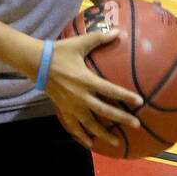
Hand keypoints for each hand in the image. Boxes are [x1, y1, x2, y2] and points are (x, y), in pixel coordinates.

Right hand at [43, 32, 141, 148]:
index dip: (126, 96)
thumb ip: (99, 38)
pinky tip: (90, 144)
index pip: (111, 90)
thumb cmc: (60, 52)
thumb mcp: (80, 43)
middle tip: (136, 125)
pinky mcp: (63, 110)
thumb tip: (118, 32)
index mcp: (87, 80)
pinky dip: (82, 136)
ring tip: (116, 142)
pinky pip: (74, 127)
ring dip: (104, 134)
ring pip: (90, 124)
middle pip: (105, 111)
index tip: (140, 101)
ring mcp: (71, 106)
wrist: (37, 63)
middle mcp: (81, 96)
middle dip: (121, 119)